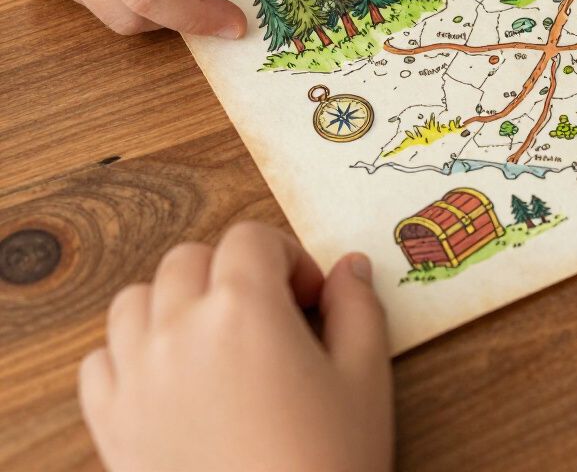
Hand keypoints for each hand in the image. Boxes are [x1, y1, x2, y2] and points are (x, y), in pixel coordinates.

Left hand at [79, 223, 393, 471]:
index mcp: (244, 308)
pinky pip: (100, 362)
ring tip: (213, 336)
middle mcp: (180, 329)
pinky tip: (168, 377)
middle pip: (190, 258)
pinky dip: (128, 353)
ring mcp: (137, 377)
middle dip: (232, 270)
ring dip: (174, 301)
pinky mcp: (113, 426)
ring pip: (135, 299)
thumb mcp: (365, 380)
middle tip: (268, 312)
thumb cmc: (325, 464)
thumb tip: (350, 266)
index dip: (288, 256)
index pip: (251, 237)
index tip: (311, 296)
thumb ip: (358, 308)